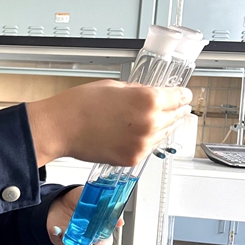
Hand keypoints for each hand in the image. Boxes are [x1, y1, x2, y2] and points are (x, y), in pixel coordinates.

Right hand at [26, 80, 192, 166]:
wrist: (60, 127)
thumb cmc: (79, 105)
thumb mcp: (114, 86)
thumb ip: (137, 91)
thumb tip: (150, 95)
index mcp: (148, 100)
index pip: (180, 97)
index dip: (183, 95)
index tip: (184, 95)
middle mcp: (150, 123)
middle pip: (176, 116)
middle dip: (176, 110)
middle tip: (176, 108)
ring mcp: (142, 143)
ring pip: (164, 135)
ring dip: (162, 127)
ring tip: (152, 122)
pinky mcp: (132, 158)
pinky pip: (147, 148)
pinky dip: (145, 141)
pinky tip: (136, 134)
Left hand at [46, 186, 123, 244]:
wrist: (64, 198)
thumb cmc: (83, 201)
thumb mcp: (97, 200)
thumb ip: (109, 209)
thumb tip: (120, 220)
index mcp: (98, 231)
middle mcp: (85, 238)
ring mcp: (71, 237)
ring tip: (68, 244)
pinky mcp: (58, 235)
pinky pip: (56, 237)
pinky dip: (55, 233)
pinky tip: (56, 229)